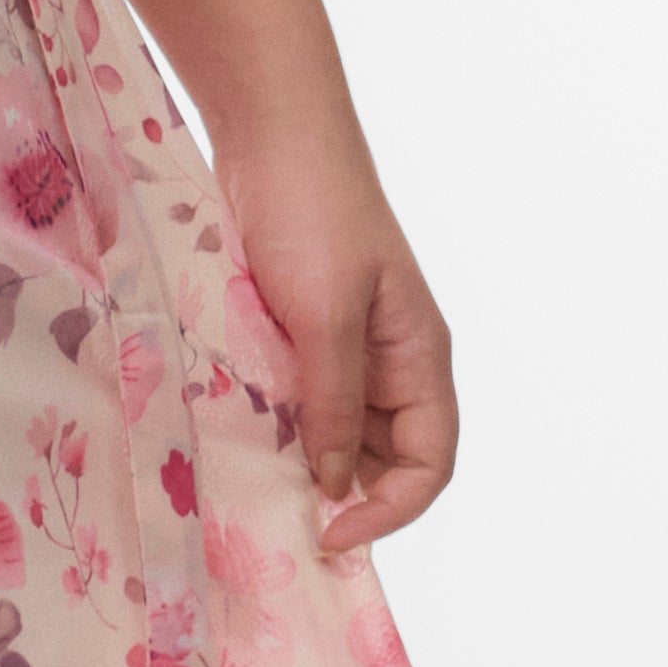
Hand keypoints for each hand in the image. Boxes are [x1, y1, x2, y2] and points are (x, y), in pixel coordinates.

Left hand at [220, 114, 458, 559]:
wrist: (271, 132)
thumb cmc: (311, 210)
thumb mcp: (325, 316)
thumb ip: (332, 402)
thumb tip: (332, 485)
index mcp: (420, 357)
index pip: (430, 463)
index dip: (390, 512)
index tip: (329, 535)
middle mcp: (390, 360)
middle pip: (382, 458)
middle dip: (341, 494)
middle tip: (280, 520)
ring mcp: (344, 346)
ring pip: (334, 432)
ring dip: (301, 460)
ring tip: (253, 481)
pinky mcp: (298, 332)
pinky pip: (297, 397)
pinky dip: (274, 423)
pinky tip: (236, 435)